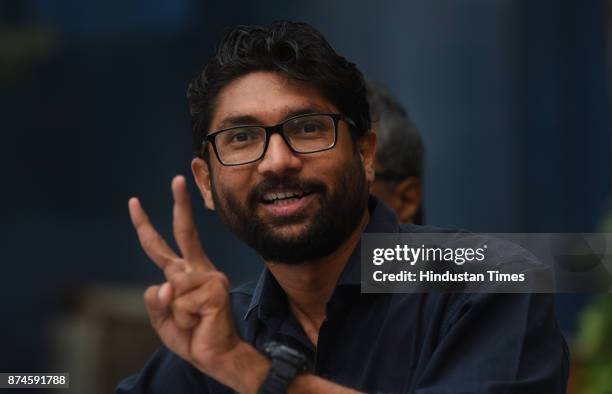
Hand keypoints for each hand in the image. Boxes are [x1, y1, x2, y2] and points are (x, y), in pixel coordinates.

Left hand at [128, 175, 240, 375]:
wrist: (216, 356)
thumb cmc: (192, 335)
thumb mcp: (162, 319)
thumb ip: (156, 300)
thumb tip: (166, 284)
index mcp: (184, 273)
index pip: (162, 245)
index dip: (145, 225)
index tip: (134, 202)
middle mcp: (198, 269)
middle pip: (185, 233)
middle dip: (180, 204)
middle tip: (177, 178)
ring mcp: (209, 278)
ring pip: (172, 287)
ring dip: (175, 314)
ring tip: (193, 322)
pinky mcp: (215, 291)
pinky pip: (182, 303)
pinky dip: (185, 319)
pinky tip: (200, 323)